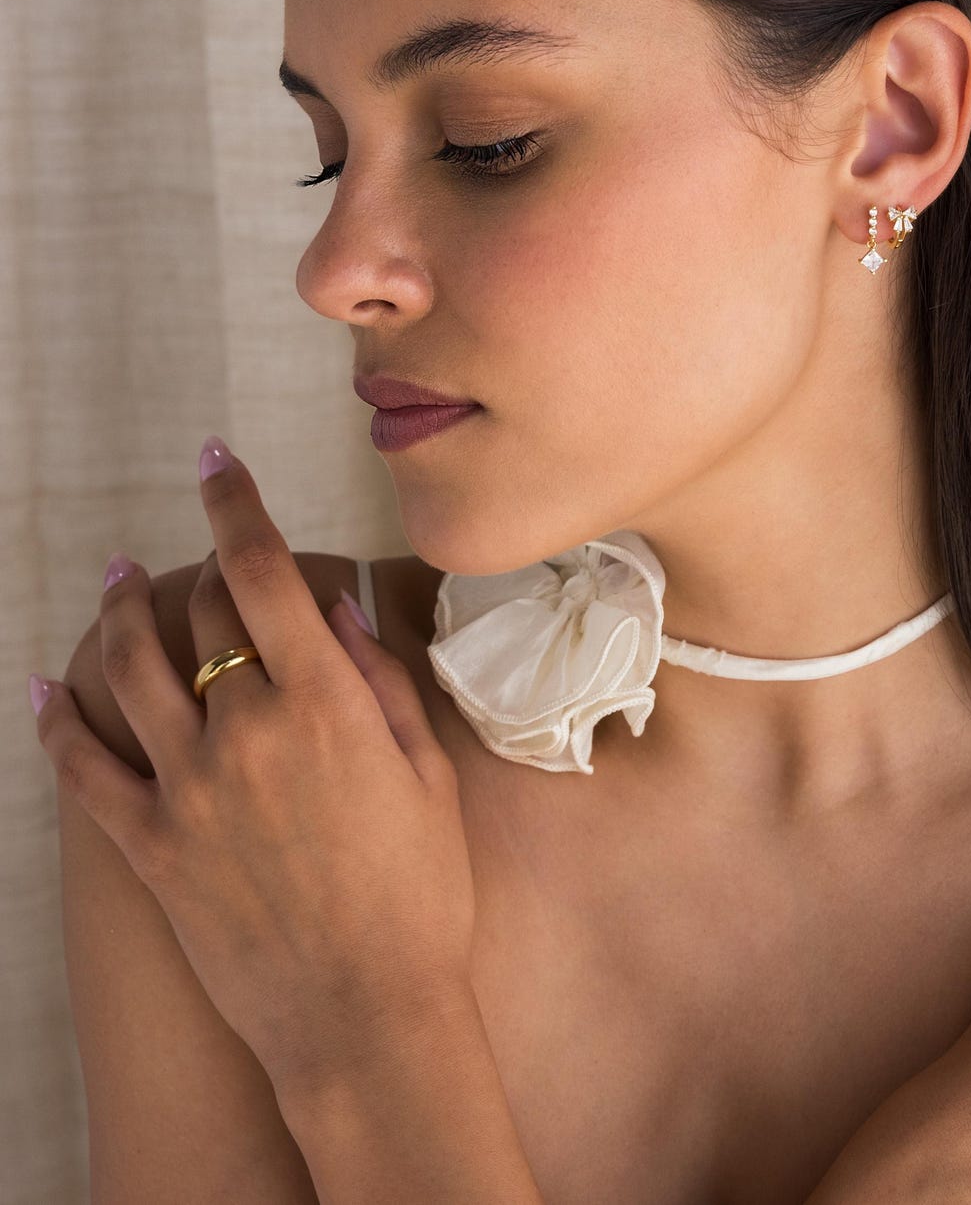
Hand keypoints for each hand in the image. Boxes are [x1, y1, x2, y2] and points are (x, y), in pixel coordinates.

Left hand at [31, 435, 474, 1099]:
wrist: (367, 1010)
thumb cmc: (421, 889)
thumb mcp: (426, 771)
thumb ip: (379, 680)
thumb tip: (335, 610)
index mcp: (324, 702)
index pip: (260, 571)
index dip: (235, 502)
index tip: (217, 459)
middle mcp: (245, 730)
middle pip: (198, 612)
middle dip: (200, 565)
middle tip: (206, 553)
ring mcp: (188, 790)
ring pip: (127, 672)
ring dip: (114, 615)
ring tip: (111, 583)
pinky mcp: (150, 849)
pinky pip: (84, 771)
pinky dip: (56, 723)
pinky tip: (44, 690)